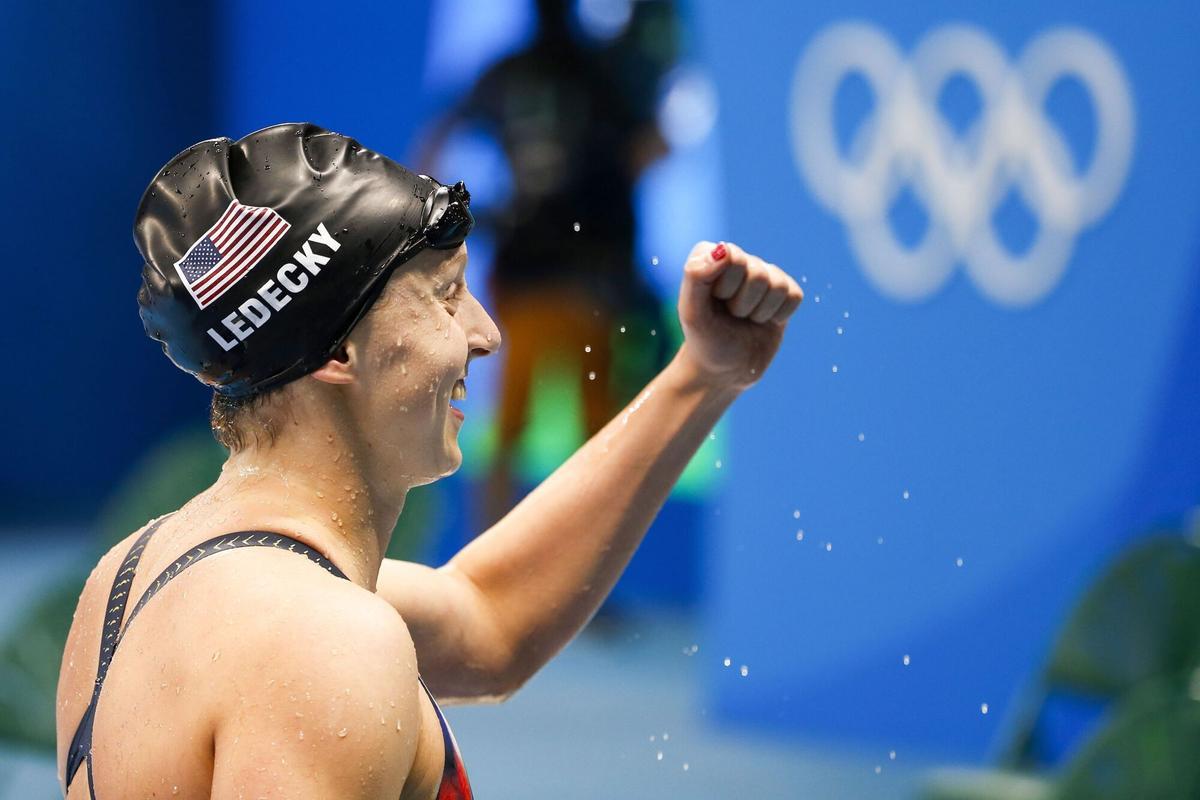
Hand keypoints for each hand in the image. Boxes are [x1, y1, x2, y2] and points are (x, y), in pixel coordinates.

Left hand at [676, 241, 803, 389]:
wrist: (725, 370)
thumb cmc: (705, 340)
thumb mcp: (692, 313)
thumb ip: (697, 276)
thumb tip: (724, 249)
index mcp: (708, 256)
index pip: (732, 257)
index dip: (725, 287)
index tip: (714, 303)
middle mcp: (737, 259)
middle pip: (758, 273)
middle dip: (742, 304)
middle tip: (730, 316)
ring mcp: (762, 274)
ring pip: (777, 285)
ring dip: (759, 312)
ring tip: (744, 320)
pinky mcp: (784, 291)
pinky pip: (794, 296)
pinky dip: (778, 316)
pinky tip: (762, 321)